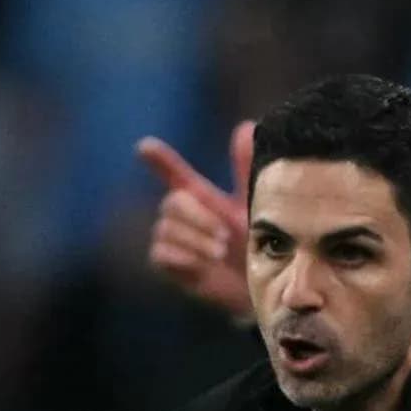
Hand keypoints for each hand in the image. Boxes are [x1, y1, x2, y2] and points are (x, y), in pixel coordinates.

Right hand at [136, 122, 254, 318]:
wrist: (265, 284)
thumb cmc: (260, 240)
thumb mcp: (256, 205)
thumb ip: (248, 170)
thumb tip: (246, 126)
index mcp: (203, 197)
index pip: (175, 174)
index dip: (160, 161)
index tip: (145, 147)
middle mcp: (185, 216)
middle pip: (172, 203)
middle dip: (197, 216)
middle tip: (225, 234)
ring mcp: (176, 241)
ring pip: (166, 229)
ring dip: (194, 239)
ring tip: (220, 251)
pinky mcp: (172, 265)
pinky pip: (161, 254)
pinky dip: (183, 257)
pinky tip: (205, 264)